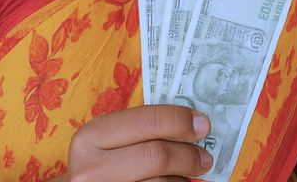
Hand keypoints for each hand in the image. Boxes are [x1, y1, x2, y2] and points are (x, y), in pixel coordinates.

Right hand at [61, 104, 213, 181]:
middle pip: (156, 156)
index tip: (203, 125)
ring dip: (183, 178)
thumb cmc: (105, 162)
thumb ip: (143, 129)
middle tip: (205, 158)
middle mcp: (91, 168)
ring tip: (187, 174)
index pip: (147, 122)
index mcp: (91, 137)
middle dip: (189, 155)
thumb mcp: (111, 140)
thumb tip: (194, 124)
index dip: (180, 121)